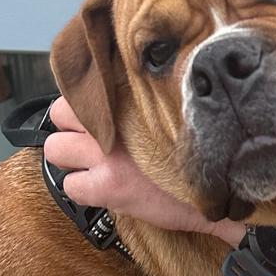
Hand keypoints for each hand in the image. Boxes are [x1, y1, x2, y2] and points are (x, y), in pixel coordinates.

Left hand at [44, 98, 240, 240]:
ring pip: (55, 149)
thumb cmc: (198, 149)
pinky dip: (83, 189)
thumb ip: (143, 99)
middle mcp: (114, 121)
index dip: (85, 101)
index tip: (95, 111)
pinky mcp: (107, 186)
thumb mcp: (171, 109)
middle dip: (70, 126)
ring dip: (71, 158)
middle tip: (91, 137)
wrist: (219, 186)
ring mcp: (106, 154)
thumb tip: (120, 93)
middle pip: (58, 112)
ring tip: (94, 162)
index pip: (81, 86)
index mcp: (128, 96)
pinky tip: (103, 188)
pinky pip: (70, 186)